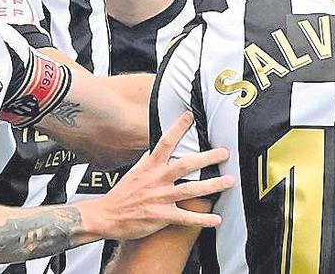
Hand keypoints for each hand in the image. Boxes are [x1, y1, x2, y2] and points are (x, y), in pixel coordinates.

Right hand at [88, 112, 232, 240]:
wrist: (106, 216)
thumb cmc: (122, 194)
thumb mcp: (135, 171)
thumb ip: (150, 160)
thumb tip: (158, 147)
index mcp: (150, 166)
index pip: (165, 142)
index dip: (177, 128)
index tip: (190, 116)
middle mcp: (157, 179)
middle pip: (185, 165)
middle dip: (207, 158)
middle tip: (224, 153)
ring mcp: (160, 198)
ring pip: (191, 190)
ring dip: (212, 185)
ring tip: (229, 181)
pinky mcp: (161, 216)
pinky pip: (186, 217)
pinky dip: (202, 219)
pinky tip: (217, 219)